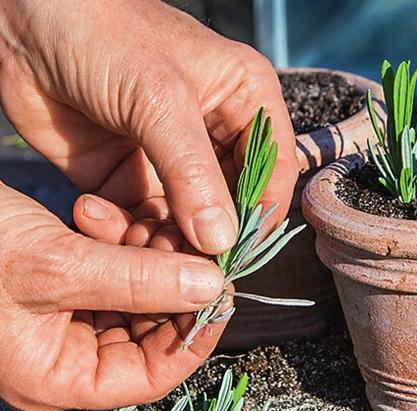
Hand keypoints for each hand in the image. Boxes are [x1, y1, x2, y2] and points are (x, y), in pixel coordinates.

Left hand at [0, 0, 296, 253]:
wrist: (21, 22)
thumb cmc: (102, 32)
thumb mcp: (158, 99)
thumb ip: (193, 174)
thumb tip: (222, 242)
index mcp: (246, 103)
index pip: (272, 173)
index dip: (259, 215)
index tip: (235, 252)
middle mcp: (216, 137)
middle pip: (232, 205)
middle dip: (210, 235)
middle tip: (186, 262)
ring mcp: (174, 163)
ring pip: (188, 223)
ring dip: (169, 242)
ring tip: (143, 246)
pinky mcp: (133, 181)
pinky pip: (144, 223)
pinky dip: (130, 235)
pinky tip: (106, 224)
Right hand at [0, 183, 229, 410]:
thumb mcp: (55, 266)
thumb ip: (137, 280)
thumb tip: (209, 289)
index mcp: (57, 377)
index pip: (151, 376)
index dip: (194, 337)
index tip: (221, 293)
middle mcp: (63, 355)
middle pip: (148, 332)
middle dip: (170, 284)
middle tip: (184, 243)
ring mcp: (61, 320)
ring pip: (133, 296)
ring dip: (144, 256)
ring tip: (138, 219)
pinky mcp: (59, 284)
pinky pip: (109, 272)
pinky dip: (116, 244)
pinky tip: (97, 213)